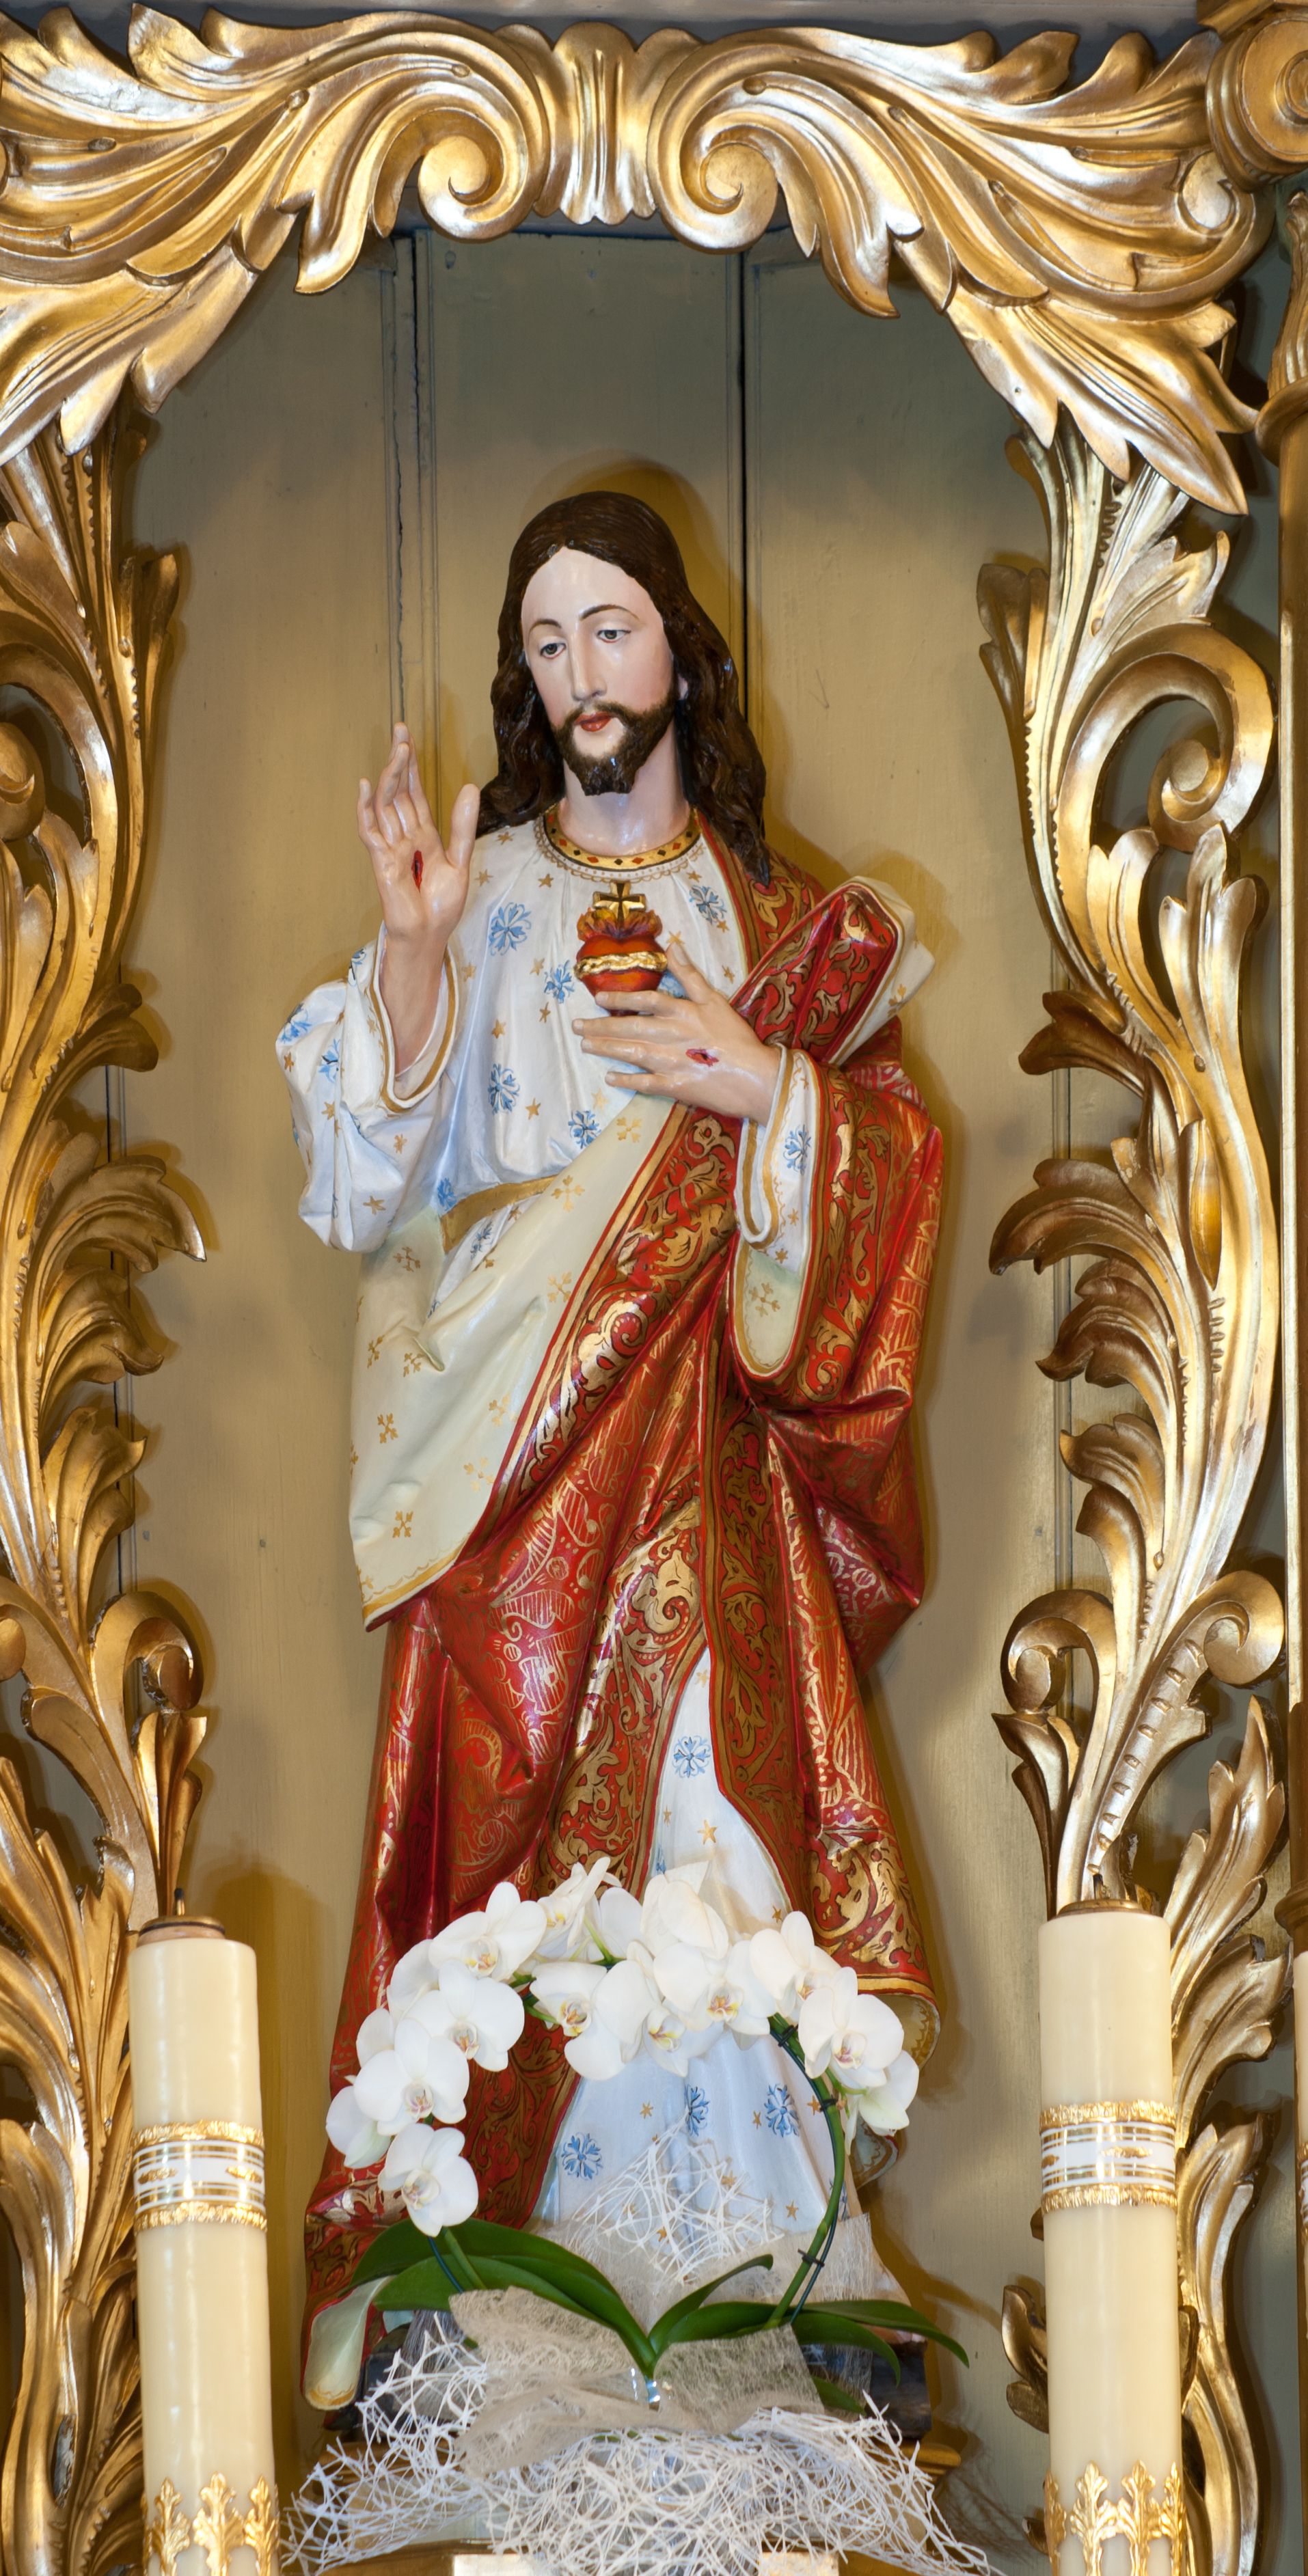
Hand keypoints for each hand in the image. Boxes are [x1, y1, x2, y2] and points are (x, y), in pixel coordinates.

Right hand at [358, 723, 478, 1073]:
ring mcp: (390, 847)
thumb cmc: (442, 904)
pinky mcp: (381, 861)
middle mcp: (404, 836)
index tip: (408, 738)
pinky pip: (370, 831)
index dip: (412, 766)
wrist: (429, 935)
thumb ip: (463, 825)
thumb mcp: (461, 860)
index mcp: (424, 835)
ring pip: (386, 805)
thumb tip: (468, 787)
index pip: (415, 793)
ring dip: (391, 777)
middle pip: (399, 792)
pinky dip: (366, 809)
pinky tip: (367, 786)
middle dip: (399, 761)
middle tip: (400, 729)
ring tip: (397, 750)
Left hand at [572, 940, 781, 1124]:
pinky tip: (609, 1078)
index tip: (598, 999)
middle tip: (576, 1026)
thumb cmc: (737, 1037)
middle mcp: (670, 1035)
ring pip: (631, 1052)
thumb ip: (690, 974)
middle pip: (630, 1027)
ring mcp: (670, 1062)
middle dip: (601, 1026)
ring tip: (585, 1045)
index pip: (645, 1001)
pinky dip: (626, 1080)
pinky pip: (644, 1083)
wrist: (756, 1076)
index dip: (620, 999)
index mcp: (681, 1012)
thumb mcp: (716, 999)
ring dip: (606, 1048)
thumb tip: (672, 945)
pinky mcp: (675, 1086)